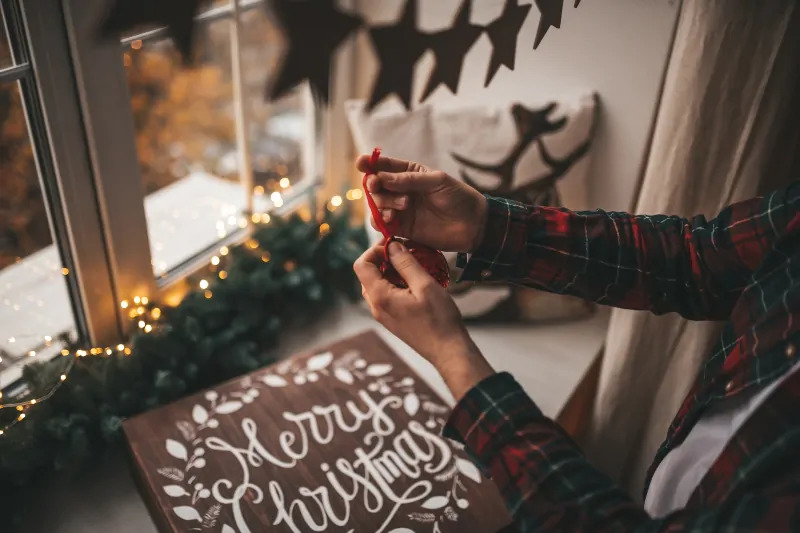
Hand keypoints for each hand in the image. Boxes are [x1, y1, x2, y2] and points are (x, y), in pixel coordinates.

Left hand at [354, 240, 494, 400]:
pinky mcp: (392, 320)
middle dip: (383, 259)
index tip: (394, 244)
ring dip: (391, 271)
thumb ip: (406, 263)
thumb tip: (392, 245)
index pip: (361, 265)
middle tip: (405, 251)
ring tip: (413, 266)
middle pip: (367, 274)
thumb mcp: (425, 285)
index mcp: (380, 297)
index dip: (374, 250)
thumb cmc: (439, 319)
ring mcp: (383, 315)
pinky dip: (396, 283)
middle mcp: (376, 307)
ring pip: (377, 285)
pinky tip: (416, 282)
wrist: (448, 350)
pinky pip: (386, 295)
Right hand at [356, 154, 486, 252]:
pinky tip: (391, 219)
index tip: (361, 163)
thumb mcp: (437, 181)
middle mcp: (401, 190)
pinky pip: (382, 224)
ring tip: (402, 207)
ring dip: (382, 204)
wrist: (473, 224)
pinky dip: (381, 220)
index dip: (370, 164)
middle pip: (376, 186)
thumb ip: (409, 180)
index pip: (385, 166)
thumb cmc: (458, 197)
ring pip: (377, 205)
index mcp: (409, 173)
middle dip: (374, 186)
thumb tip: (381, 178)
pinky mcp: (402, 228)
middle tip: (378, 186)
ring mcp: (401, 209)